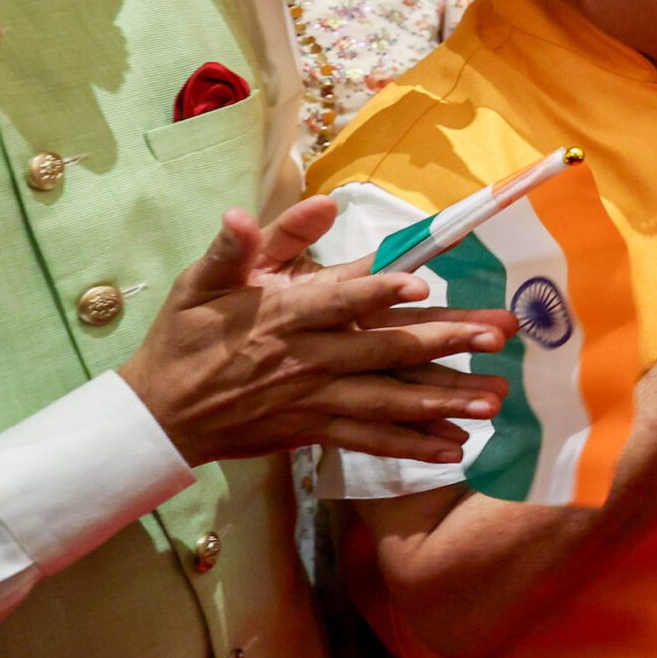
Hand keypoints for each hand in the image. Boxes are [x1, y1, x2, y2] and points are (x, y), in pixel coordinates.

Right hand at [118, 197, 521, 467]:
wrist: (158, 414)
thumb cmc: (185, 337)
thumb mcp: (201, 282)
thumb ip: (240, 247)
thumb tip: (245, 211)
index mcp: (282, 315)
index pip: (336, 299)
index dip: (375, 289)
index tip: (419, 279)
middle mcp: (306, 359)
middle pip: (383, 349)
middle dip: (445, 340)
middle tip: (498, 333)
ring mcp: (313, 399)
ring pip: (387, 400)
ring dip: (443, 400)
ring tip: (494, 399)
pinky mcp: (314, 430)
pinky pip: (369, 440)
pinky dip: (412, 445)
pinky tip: (457, 446)